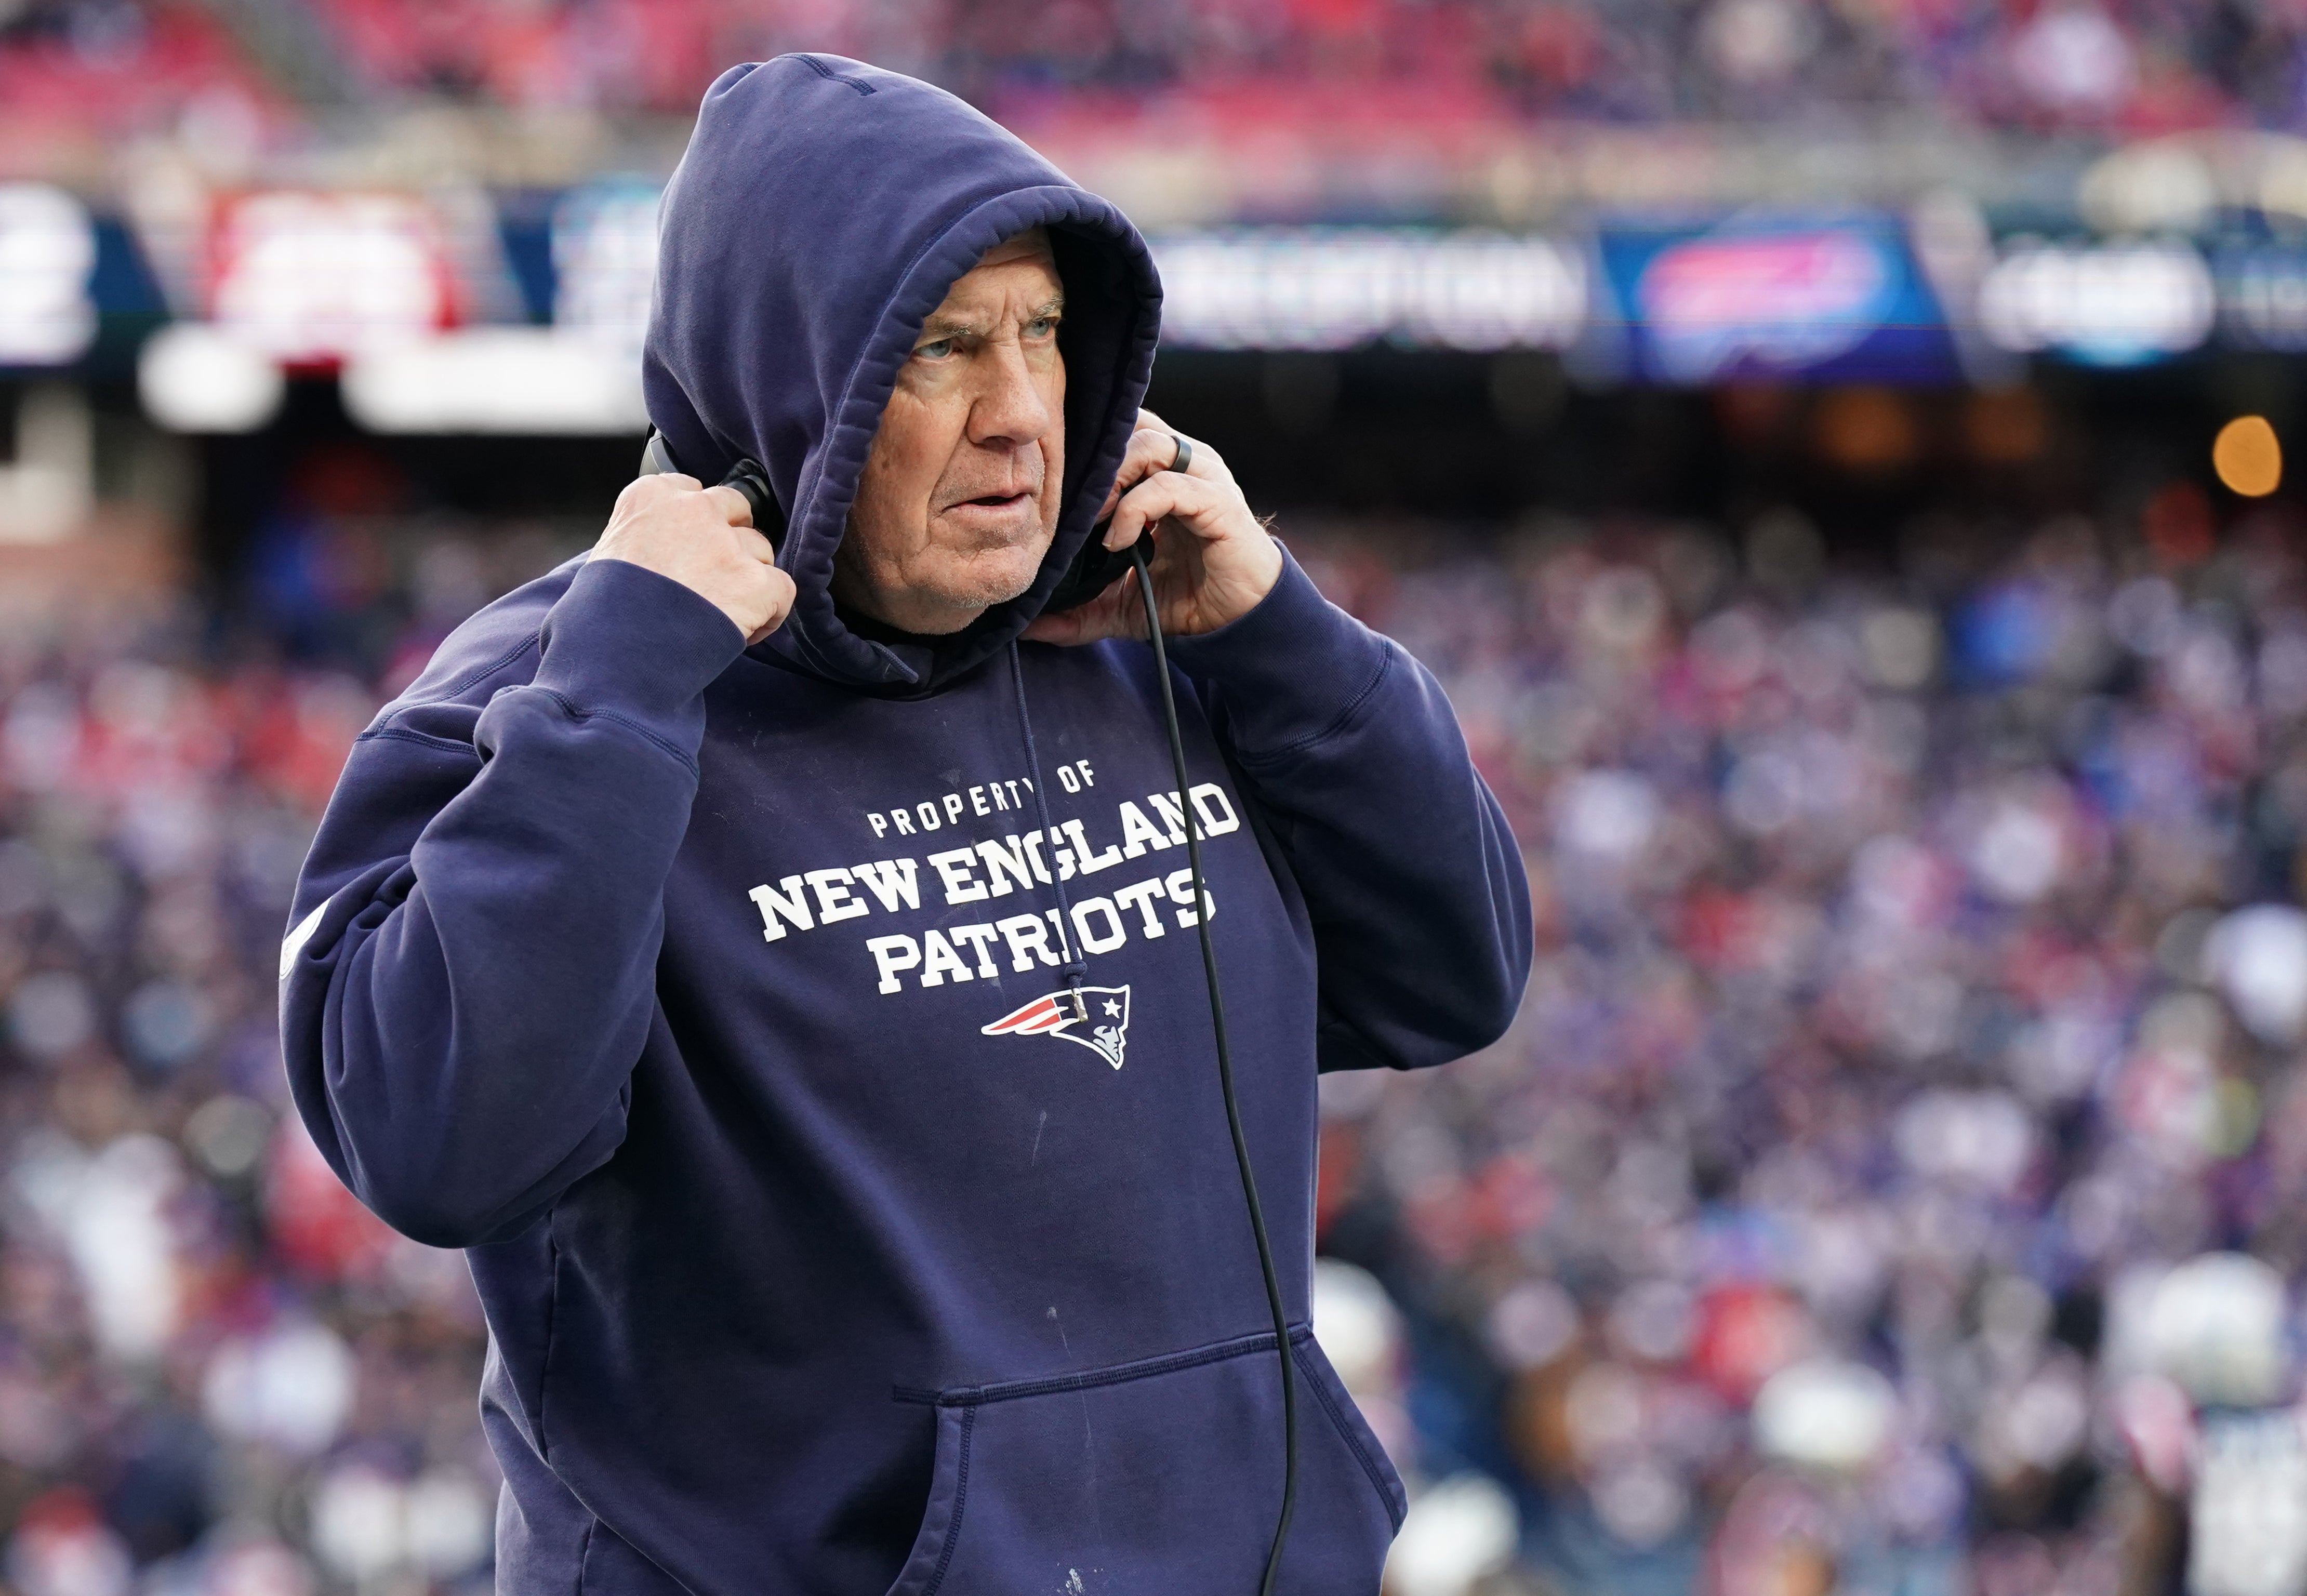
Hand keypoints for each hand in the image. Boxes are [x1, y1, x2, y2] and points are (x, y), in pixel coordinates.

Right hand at [593, 474, 795, 644]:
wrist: (615, 652)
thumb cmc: (601, 612)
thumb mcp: (608, 551)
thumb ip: (644, 533)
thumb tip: (663, 549)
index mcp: (651, 497)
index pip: (692, 490)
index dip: (700, 522)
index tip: (692, 547)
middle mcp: (693, 510)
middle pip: (736, 509)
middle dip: (732, 539)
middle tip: (717, 576)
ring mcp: (726, 545)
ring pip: (760, 549)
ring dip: (749, 578)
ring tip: (723, 612)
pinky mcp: (754, 581)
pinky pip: (783, 588)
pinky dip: (771, 612)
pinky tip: (746, 630)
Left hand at [1022, 410, 1281, 645]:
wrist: (1239, 624)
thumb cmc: (1185, 600)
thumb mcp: (1119, 604)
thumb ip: (1078, 608)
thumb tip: (1025, 626)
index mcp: (1163, 471)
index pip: (1119, 430)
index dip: (1085, 445)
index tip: (1052, 481)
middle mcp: (1185, 463)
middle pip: (1130, 426)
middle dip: (1093, 458)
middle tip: (1068, 502)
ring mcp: (1205, 479)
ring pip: (1149, 445)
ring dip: (1111, 478)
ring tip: (1092, 520)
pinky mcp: (1219, 503)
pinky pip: (1170, 486)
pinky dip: (1135, 509)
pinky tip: (1118, 541)